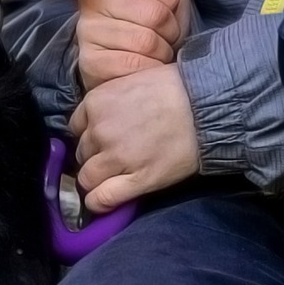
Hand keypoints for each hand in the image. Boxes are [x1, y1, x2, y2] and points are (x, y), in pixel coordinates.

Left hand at [68, 62, 199, 212]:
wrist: (206, 105)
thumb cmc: (176, 88)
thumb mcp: (133, 81)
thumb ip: (112, 100)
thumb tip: (106, 116)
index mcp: (96, 102)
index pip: (76, 127)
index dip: (90, 135)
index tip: (103, 139)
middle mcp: (99, 130)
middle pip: (82, 153)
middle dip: (96, 156)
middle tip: (117, 156)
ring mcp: (116, 157)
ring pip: (87, 178)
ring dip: (98, 180)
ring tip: (116, 177)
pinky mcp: (136, 180)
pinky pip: (102, 199)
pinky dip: (100, 203)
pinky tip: (107, 202)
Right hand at [73, 0, 189, 91]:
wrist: (122, 65)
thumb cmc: (147, 24)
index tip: (166, 5)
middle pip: (154, 13)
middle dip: (170, 28)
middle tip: (162, 34)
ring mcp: (87, 31)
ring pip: (147, 42)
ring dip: (161, 51)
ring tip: (154, 51)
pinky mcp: (90, 62)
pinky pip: (135, 65)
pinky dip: (149, 69)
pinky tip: (142, 66)